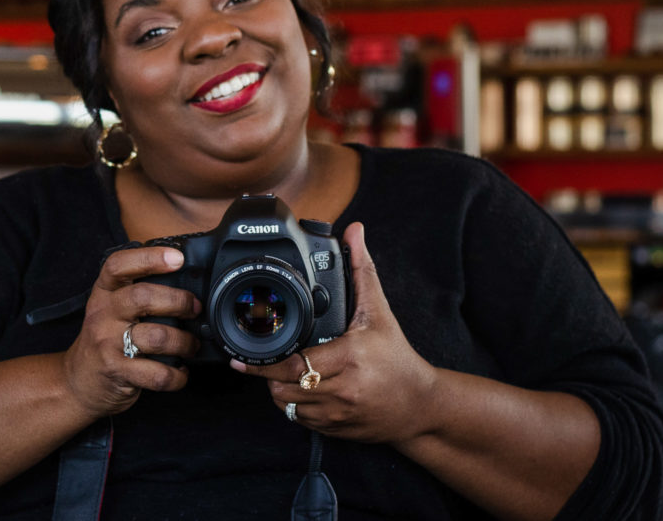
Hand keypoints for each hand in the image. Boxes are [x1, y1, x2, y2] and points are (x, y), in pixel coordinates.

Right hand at [62, 244, 201, 418]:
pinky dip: (177, 375)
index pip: (118, 265)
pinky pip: (157, 374)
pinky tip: (180, 372)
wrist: (77, 382)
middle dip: (179, 301)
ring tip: (191, 345)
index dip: (149, 258)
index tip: (177, 258)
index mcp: (104, 293)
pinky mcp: (116, 371)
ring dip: (184, 342)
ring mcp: (107, 343)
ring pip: (157, 336)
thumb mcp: (112, 310)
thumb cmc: (105, 340)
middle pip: (143, 297)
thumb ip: (137, 294)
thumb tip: (187, 286)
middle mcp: (103, 314)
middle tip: (195, 309)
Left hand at [232, 221, 436, 444]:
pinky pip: (300, 420)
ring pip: (287, 406)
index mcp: (349, 358)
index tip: (242, 358)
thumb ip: (361, 269)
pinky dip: (293, 405)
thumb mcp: (378, 311)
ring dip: (278, 390)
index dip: (264, 363)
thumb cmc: (397, 357)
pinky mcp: (334, 431)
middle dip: (267, 375)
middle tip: (266, 358)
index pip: (293, 365)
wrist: (420, 406)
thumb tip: (355, 231)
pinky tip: (300, 388)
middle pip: (282, 388)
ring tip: (283, 371)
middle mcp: (342, 390)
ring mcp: (337, 415)